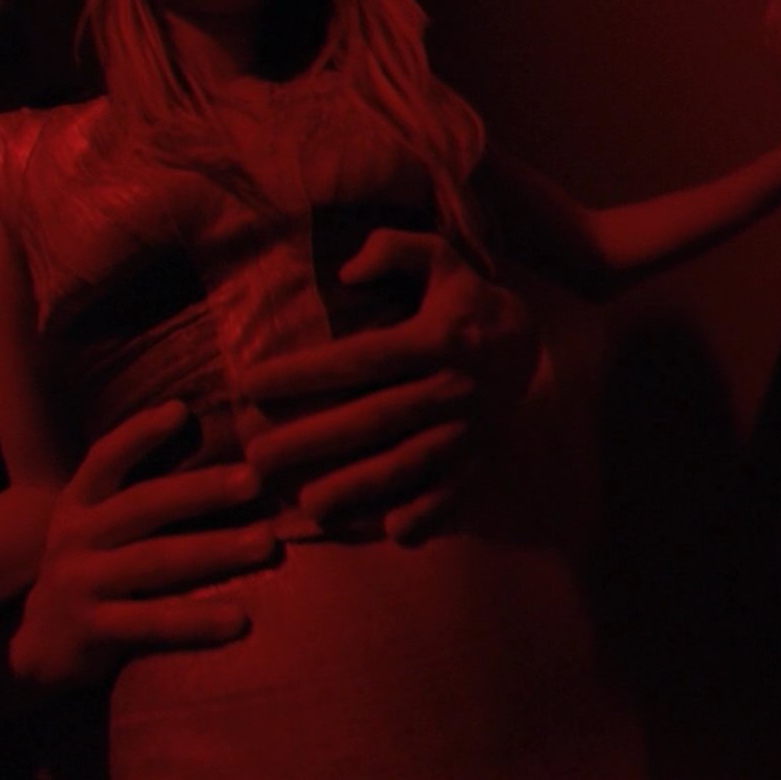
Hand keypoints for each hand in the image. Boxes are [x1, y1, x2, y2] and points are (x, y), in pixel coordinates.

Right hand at [9, 401, 277, 689]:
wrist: (39, 648)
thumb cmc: (91, 572)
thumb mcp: (97, 527)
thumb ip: (138, 494)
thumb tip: (202, 440)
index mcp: (79, 504)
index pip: (106, 458)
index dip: (140, 433)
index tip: (181, 411)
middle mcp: (75, 537)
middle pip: (143, 505)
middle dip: (201, 489)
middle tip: (254, 479)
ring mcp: (80, 584)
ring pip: (154, 561)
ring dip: (214, 550)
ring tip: (266, 543)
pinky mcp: (90, 631)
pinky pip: (150, 623)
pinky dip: (195, 620)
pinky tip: (239, 619)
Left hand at [243, 229, 538, 544]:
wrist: (528, 346)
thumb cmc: (462, 301)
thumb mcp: (439, 257)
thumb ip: (394, 248)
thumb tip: (347, 271)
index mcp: (438, 337)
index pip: (362, 358)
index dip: (306, 373)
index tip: (252, 384)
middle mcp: (454, 386)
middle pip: (375, 419)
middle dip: (314, 441)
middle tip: (257, 458)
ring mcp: (469, 430)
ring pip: (408, 464)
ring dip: (358, 488)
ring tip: (306, 505)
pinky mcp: (480, 461)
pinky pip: (452, 494)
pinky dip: (426, 515)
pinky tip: (388, 530)